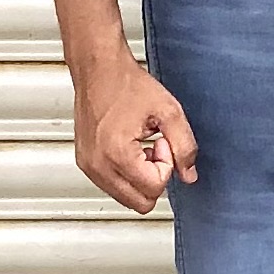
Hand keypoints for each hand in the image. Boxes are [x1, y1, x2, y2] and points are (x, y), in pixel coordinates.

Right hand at [74, 52, 197, 212]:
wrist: (99, 70)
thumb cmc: (127, 84)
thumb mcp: (168, 111)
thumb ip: (185, 145)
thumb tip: (189, 175)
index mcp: (117, 154)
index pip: (154, 188)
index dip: (167, 165)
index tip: (162, 141)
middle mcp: (97, 165)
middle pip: (139, 203)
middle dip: (154, 178)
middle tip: (154, 147)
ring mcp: (88, 166)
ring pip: (126, 198)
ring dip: (140, 177)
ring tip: (140, 146)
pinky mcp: (84, 163)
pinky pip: (112, 186)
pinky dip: (126, 174)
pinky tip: (129, 149)